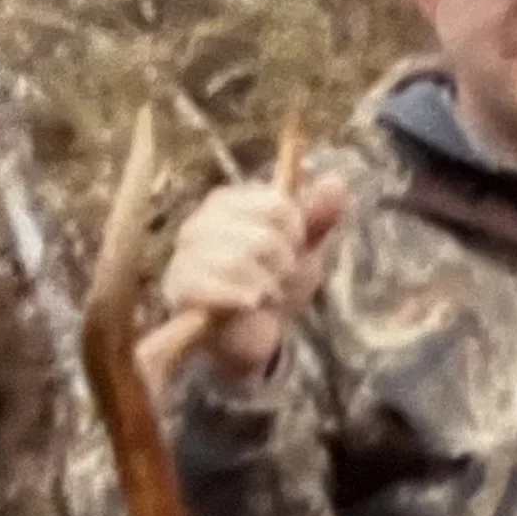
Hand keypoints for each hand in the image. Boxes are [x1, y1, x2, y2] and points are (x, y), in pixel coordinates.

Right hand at [157, 172, 349, 381]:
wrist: (250, 333)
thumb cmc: (272, 282)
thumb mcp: (301, 249)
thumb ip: (316, 216)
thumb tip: (337, 182)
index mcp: (227, 203)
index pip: (278, 206)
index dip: (297, 234)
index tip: (292, 249)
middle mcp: (199, 222)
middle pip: (264, 237)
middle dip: (283, 266)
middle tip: (276, 279)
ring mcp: (184, 256)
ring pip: (240, 262)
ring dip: (266, 287)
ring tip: (263, 294)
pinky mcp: (179, 289)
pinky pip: (215, 287)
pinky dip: (243, 299)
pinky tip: (250, 305)